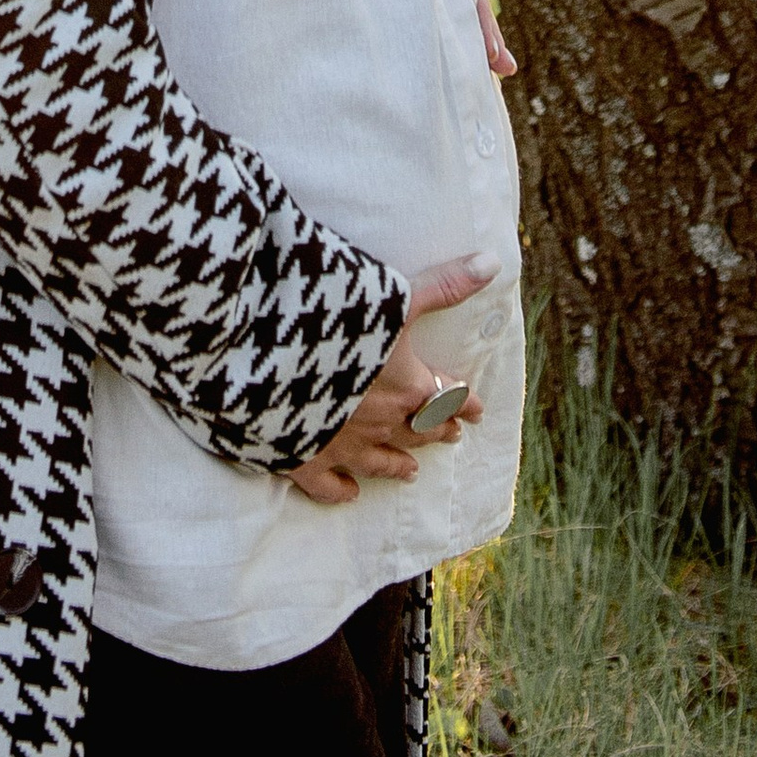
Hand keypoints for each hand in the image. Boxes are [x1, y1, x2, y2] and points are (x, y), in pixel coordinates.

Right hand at [285, 255, 491, 506]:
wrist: (264, 349)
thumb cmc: (335, 316)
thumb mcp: (395, 294)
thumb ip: (444, 285)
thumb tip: (492, 263)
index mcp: (406, 385)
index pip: (447, 395)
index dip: (464, 401)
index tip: (477, 410)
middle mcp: (380, 421)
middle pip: (418, 429)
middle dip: (437, 430)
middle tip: (452, 436)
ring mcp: (341, 445)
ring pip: (379, 462)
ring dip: (398, 465)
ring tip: (411, 471)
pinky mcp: (302, 459)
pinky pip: (327, 486)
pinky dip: (341, 492)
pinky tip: (350, 493)